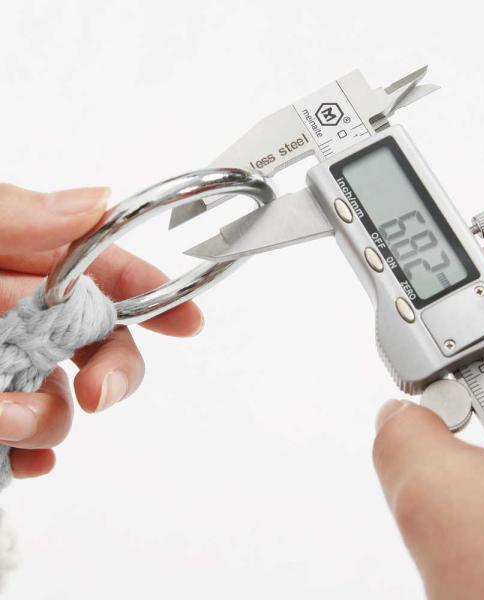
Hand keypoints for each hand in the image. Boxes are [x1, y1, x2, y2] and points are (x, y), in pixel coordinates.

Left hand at [0, 184, 202, 479]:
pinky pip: (22, 443)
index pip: (104, 272)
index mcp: (19, 262)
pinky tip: (21, 459)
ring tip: (9, 419)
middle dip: (116, 370)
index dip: (153, 294)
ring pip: (62, 400)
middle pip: (98, 343)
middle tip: (101, 392)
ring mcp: (4, 367)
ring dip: (53, 418)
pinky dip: (30, 455)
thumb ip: (14, 215)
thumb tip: (93, 202)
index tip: (189, 322)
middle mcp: (16, 315)